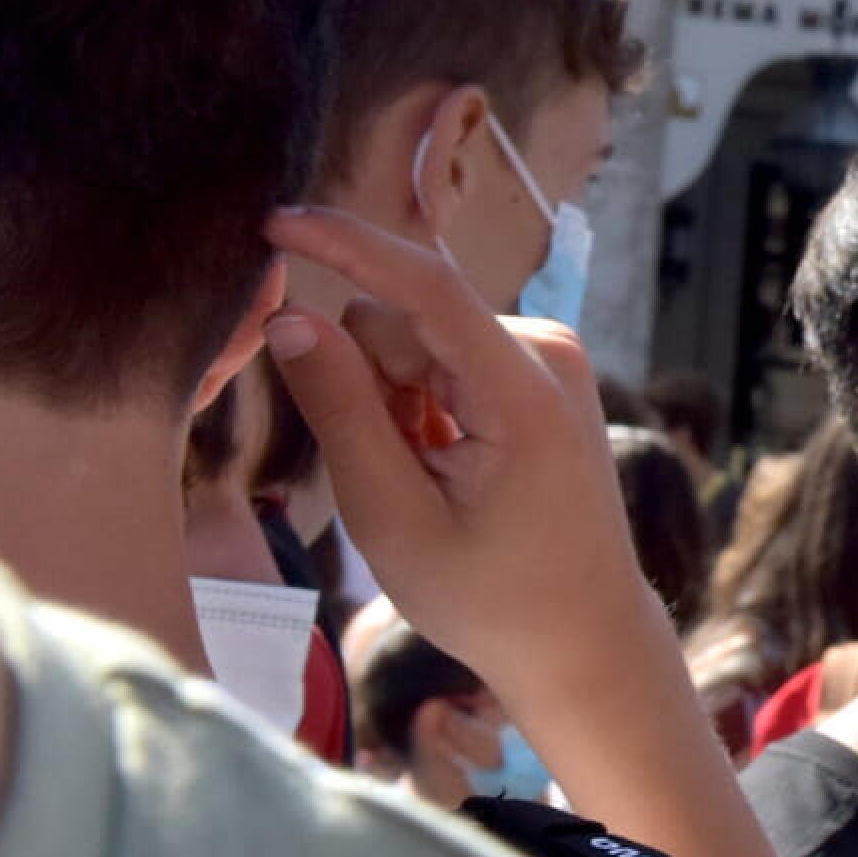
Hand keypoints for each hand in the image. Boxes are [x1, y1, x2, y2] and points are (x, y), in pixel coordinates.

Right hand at [261, 202, 671, 711]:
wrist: (582, 636)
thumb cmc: (489, 596)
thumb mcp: (392, 516)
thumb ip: (341, 411)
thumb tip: (291, 317)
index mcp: (524, 389)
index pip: (426, 285)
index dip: (347, 245)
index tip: (275, 221)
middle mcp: (548, 352)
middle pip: (403, 323)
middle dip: (370, 385)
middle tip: (397, 476)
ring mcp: (550, 358)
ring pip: (415, 343)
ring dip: (395, 405)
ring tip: (431, 481)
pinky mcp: (539, 371)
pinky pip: (444, 361)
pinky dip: (423, 410)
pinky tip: (449, 469)